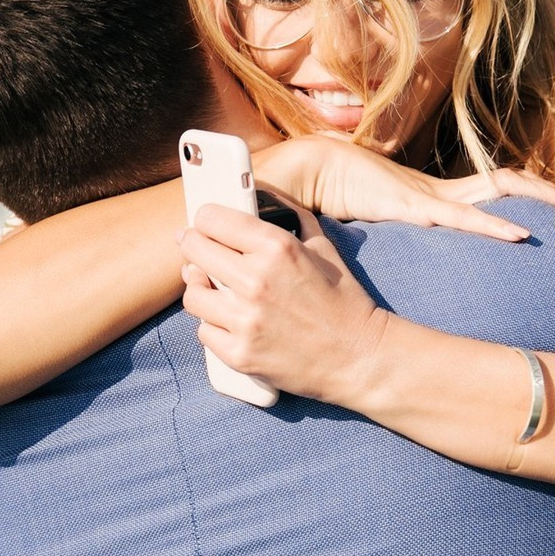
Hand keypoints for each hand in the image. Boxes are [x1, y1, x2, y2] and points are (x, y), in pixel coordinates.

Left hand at [179, 197, 392, 405]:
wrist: (361, 357)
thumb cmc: (345, 300)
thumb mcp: (324, 248)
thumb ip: (292, 219)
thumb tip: (263, 197)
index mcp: (277, 248)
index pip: (212, 218)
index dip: (206, 219)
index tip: (206, 224)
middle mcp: (256, 281)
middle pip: (193, 250)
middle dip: (194, 246)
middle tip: (197, 250)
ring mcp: (245, 320)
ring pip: (193, 294)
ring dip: (202, 289)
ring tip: (214, 289)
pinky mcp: (240, 354)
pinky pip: (204, 332)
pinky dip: (215, 327)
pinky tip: (232, 323)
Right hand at [260, 135, 554, 240]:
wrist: (303, 175)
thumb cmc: (332, 201)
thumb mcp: (374, 228)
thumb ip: (391, 245)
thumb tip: (407, 270)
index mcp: (437, 197)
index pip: (499, 190)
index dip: (534, 198)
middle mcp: (443, 192)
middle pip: (514, 185)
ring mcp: (431, 196)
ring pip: (501, 190)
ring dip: (543, 201)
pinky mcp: (413, 205)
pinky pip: (462, 216)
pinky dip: (493, 227)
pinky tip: (521, 237)